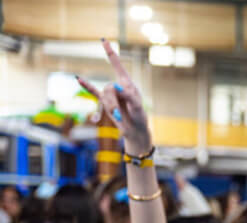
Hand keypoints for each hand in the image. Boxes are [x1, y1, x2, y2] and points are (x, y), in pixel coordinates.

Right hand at [78, 39, 152, 154]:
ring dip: (109, 107)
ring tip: (116, 116)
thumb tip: (117, 86)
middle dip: (112, 102)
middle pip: (108, 87)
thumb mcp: (138, 107)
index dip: (110, 53)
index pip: (117, 65)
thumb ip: (128, 96)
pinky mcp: (105, 102)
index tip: (103, 40)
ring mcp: (111, 93)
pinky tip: (78, 78)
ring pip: (103, 96)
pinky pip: (93, 92)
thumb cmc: (140, 117)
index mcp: (128, 83)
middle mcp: (118, 86)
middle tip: (118, 114)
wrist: (134, 130)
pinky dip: (86, 86)